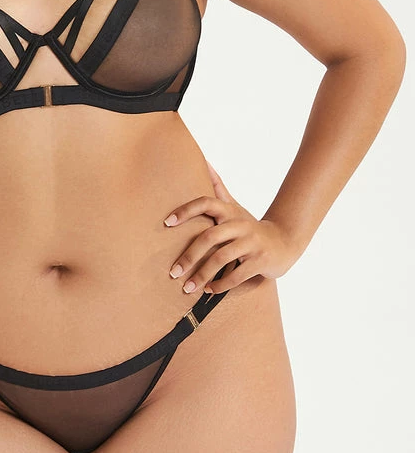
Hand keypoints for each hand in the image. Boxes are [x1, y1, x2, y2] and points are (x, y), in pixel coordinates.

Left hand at [164, 161, 300, 295]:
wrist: (285, 242)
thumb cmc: (250, 226)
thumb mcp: (234, 206)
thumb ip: (218, 187)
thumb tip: (204, 161)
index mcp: (230, 212)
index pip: (205, 203)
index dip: (186, 210)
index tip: (167, 223)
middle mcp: (240, 224)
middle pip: (209, 237)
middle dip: (189, 256)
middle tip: (172, 272)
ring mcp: (251, 243)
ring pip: (221, 259)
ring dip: (201, 276)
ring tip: (187, 288)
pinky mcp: (260, 261)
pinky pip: (236, 275)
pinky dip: (220, 285)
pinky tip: (209, 290)